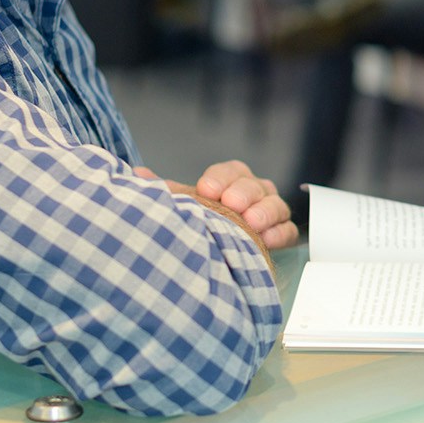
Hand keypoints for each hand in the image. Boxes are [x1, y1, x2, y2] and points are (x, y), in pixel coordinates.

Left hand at [136, 161, 298, 249]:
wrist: (217, 252)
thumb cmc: (202, 221)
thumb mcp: (185, 205)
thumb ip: (167, 190)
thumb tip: (137, 174)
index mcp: (232, 179)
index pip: (231, 170)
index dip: (220, 178)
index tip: (206, 190)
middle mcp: (254, 192)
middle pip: (255, 185)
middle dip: (243, 193)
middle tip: (232, 204)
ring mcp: (270, 211)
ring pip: (275, 204)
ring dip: (264, 212)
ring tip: (251, 222)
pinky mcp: (280, 233)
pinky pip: (286, 230)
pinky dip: (279, 233)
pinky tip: (267, 239)